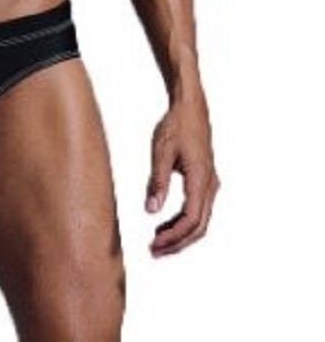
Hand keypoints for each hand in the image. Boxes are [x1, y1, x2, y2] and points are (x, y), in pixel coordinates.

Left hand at [145, 91, 219, 256]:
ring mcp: (210, 184)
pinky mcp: (205, 181)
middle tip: (153, 251)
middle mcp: (210, 186)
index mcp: (201, 180)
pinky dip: (182, 222)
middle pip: (198, 227)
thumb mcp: (161, 151)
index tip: (154, 244)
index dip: (173, 237)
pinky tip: (164, 223)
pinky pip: (198, 210)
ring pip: (200, 220)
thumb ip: (157, 182)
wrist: (190, 107)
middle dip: (177, 242)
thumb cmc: (175, 126)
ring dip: (180, 234)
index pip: (191, 220)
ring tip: (156, 242)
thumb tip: (150, 210)